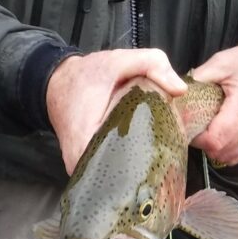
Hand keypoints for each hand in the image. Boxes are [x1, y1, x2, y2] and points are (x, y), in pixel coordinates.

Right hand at [45, 48, 185, 173]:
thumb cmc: (85, 74)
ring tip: (155, 154)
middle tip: (166, 154)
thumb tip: (180, 90)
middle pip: (119, 178)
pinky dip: (124, 162)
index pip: (118, 172)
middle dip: (144, 168)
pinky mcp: (85, 165)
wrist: (57, 81)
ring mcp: (81, 167)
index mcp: (85, 142)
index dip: (144, 167)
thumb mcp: (119, 60)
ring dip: (134, 166)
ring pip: (114, 177)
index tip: (163, 157)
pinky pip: (109, 170)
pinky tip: (140, 152)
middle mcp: (80, 163)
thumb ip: (152, 64)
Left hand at [188, 35, 237, 166]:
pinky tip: (222, 131)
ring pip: (230, 157)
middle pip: (220, 153)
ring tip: (208, 128)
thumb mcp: (223, 62)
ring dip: (215, 148)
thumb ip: (198, 78)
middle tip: (195, 126)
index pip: (214, 141)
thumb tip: (177, 93)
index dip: (196, 138)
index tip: (188, 125)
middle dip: (203, 144)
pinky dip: (228, 149)